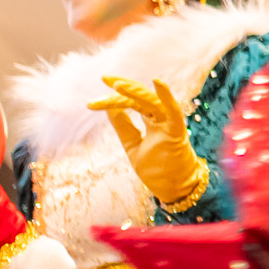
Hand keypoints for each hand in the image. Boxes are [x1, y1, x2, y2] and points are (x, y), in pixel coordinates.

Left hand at [89, 76, 209, 210]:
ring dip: (135, 91)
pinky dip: (166, 96)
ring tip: (116, 85)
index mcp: (152, 122)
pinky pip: (172, 111)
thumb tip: (110, 108)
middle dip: (123, 86)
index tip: (92, 102)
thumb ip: (124, 126)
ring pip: (152, 101)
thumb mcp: (132, 145)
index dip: (115, 98)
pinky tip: (157, 82)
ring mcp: (169, 124)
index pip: (133, 103)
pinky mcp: (176, 132)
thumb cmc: (157, 170)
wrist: (173, 189)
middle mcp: (161, 119)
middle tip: (104, 78)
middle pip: (141, 97)